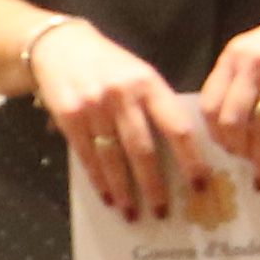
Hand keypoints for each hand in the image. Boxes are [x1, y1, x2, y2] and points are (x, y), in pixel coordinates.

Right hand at [25, 16, 194, 224]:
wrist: (60, 46)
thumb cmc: (109, 66)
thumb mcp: (139, 75)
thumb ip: (157, 106)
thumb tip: (181, 152)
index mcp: (149, 84)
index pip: (177, 127)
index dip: (190, 159)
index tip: (199, 185)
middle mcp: (123, 94)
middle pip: (143, 149)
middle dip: (154, 185)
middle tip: (163, 212)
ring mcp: (94, 106)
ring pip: (113, 157)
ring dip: (124, 189)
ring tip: (132, 213)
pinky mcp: (69, 116)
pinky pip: (87, 155)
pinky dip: (98, 180)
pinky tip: (107, 196)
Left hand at [196, 0, 259, 192]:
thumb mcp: (258, 51)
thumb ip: (241, 80)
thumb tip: (231, 129)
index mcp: (233, 56)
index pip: (209, 105)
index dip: (215, 135)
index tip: (226, 151)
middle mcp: (250, 62)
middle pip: (231, 120)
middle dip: (238, 151)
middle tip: (248, 165)